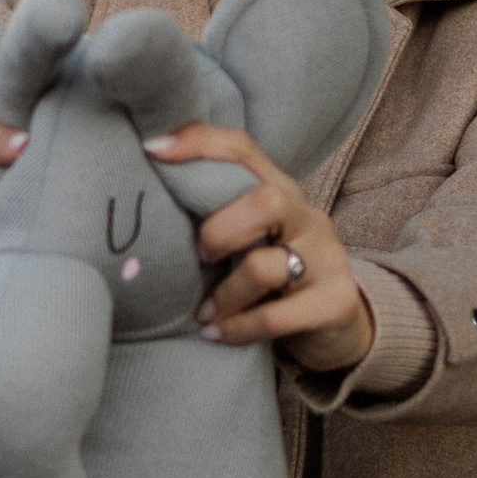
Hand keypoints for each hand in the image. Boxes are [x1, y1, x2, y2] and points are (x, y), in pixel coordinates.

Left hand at [139, 124, 374, 376]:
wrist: (337, 327)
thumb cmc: (273, 277)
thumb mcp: (247, 239)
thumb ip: (213, 216)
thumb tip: (140, 203)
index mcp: (281, 191)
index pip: (242, 149)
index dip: (197, 143)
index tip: (150, 149)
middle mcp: (308, 217)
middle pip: (267, 200)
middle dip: (219, 231)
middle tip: (199, 258)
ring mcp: (327, 259)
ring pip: (265, 265)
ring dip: (224, 295)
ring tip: (204, 312)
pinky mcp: (335, 304)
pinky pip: (275, 317)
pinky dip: (238, 328)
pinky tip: (217, 334)